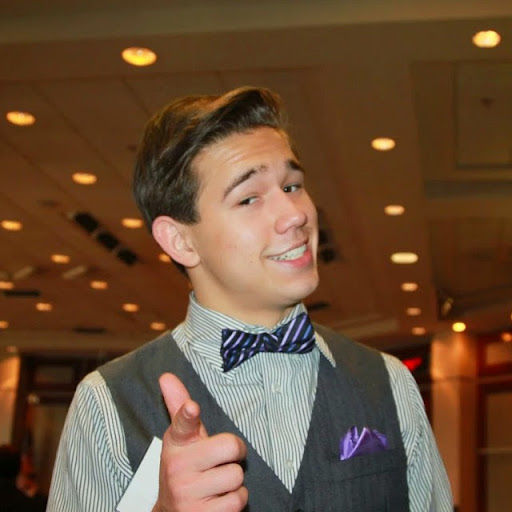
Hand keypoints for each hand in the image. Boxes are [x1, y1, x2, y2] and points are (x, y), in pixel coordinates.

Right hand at [152, 373, 247, 511]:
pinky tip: (218, 501)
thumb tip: (166, 376)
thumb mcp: (182, 440)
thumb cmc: (185, 468)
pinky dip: (235, 500)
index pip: (182, 424)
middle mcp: (178, 467)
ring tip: (215, 484)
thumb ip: (180, 409)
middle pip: (231, 446)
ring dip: (233, 481)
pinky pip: (239, 500)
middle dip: (234, 454)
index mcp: (176, 442)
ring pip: (237, 476)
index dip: (188, 414)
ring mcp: (187, 494)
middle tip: (222, 459)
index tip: (192, 408)